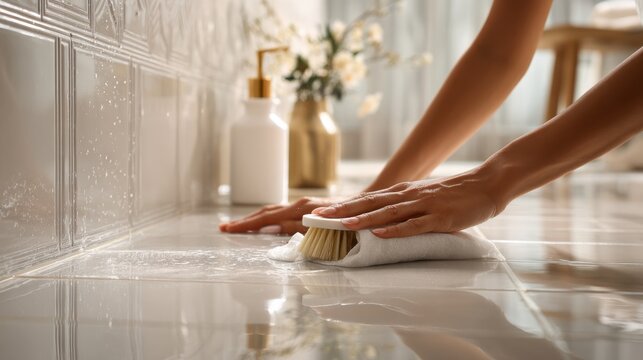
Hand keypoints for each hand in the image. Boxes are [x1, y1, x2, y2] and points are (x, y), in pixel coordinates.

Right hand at [219, 197, 337, 234]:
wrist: (365, 207)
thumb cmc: (347, 220)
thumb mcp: (321, 226)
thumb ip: (296, 226)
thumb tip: (271, 227)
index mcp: (301, 209)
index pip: (267, 217)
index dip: (246, 224)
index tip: (228, 229)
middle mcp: (300, 204)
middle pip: (266, 212)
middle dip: (245, 221)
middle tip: (225, 228)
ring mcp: (303, 205)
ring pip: (272, 211)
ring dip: (254, 219)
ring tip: (238, 226)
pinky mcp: (307, 208)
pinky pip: (281, 212)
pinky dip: (267, 218)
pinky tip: (263, 223)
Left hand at [311, 169, 502, 237]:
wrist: (485, 185)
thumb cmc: (454, 195)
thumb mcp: (422, 197)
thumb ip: (402, 206)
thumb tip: (379, 219)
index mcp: (402, 192)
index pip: (366, 199)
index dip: (342, 206)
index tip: (320, 214)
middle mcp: (408, 196)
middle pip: (370, 203)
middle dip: (342, 211)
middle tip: (318, 218)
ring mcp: (424, 206)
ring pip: (387, 213)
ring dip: (363, 219)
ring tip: (342, 225)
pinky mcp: (440, 217)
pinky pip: (414, 225)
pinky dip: (395, 230)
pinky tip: (380, 234)